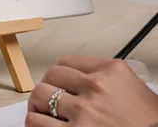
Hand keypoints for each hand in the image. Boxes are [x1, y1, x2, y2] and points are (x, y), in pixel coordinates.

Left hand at [26, 55, 157, 125]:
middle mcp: (96, 86)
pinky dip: (36, 122)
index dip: (59, 73)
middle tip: (49, 98)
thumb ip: (106, 78)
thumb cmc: (149, 121)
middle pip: (51, 76)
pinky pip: (37, 121)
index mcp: (112, 71)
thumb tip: (77, 80)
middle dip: (48, 87)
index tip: (57, 82)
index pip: (67, 61)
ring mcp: (84, 110)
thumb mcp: (132, 88)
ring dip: (39, 105)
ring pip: (40, 95)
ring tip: (43, 113)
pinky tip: (42, 124)